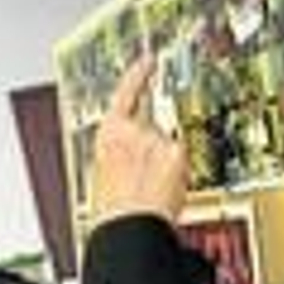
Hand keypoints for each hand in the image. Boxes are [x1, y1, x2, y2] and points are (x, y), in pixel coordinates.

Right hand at [90, 56, 188, 226]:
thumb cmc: (111, 209)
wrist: (128, 224)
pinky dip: (178, 171)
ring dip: (165, 163)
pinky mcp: (177, 150)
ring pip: (169, 145)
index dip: (139, 72)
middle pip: (153, 123)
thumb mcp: (101, 171)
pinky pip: (182, 158)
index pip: (126, 90)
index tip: (149, 59)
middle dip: (154, 144)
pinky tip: (167, 187)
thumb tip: (130, 154)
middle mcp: (133, 128)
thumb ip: (118, 151)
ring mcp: (157, 137)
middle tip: (149, 170)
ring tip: (153, 190)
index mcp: (108, 131)